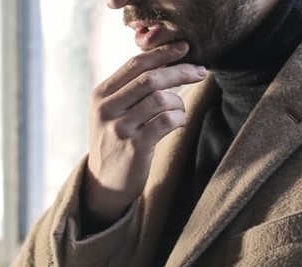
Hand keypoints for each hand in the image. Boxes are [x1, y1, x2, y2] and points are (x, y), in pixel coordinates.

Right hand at [84, 41, 206, 224]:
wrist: (104, 182)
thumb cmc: (116, 141)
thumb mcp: (113, 112)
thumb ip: (131, 89)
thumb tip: (168, 62)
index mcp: (101, 94)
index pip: (135, 64)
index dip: (162, 53)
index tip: (184, 48)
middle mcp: (107, 108)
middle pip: (150, 79)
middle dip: (180, 71)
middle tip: (200, 71)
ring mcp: (119, 128)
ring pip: (160, 99)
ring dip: (179, 102)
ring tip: (179, 111)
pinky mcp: (134, 147)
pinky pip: (166, 122)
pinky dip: (179, 118)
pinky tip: (178, 123)